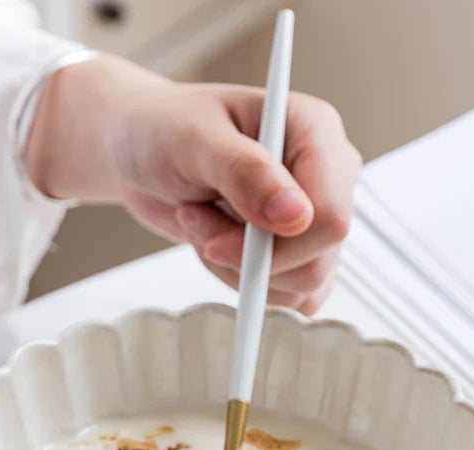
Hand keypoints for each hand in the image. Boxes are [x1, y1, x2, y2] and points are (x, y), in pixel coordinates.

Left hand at [25, 56, 361, 313]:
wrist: (143, 149)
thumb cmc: (162, 129)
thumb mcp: (192, 142)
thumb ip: (245, 173)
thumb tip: (297, 215)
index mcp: (315, 131)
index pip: (330, 216)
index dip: (277, 245)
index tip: (218, 242)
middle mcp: (327, 174)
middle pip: (318, 257)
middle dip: (248, 258)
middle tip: (199, 224)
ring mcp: (316, 215)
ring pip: (303, 284)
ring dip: (238, 269)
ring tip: (203, 224)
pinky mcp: (300, 249)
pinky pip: (290, 296)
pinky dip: (243, 282)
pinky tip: (217, 243)